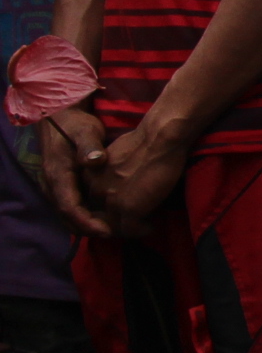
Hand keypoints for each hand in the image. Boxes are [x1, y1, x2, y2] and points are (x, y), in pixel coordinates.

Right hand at [36, 106, 108, 238]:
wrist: (59, 117)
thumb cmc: (75, 125)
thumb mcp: (85, 132)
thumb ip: (89, 147)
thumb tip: (94, 160)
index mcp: (58, 175)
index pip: (69, 208)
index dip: (87, 222)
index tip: (107, 231)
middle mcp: (53, 185)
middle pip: (68, 217)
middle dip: (90, 229)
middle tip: (117, 235)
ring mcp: (56, 186)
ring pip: (69, 214)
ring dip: (88, 225)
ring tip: (115, 230)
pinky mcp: (63, 185)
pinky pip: (72, 207)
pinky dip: (86, 216)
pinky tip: (106, 218)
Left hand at [88, 114, 193, 234]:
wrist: (159, 137)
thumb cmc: (144, 139)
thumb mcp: (116, 155)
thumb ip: (112, 171)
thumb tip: (122, 180)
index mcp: (89, 176)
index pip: (92, 201)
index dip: (107, 209)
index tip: (124, 209)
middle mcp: (95, 190)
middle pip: (99, 217)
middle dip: (114, 223)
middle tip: (133, 223)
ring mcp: (111, 201)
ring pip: (113, 228)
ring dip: (129, 230)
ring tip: (143, 225)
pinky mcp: (128, 208)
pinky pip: (131, 231)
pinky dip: (142, 230)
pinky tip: (152, 225)